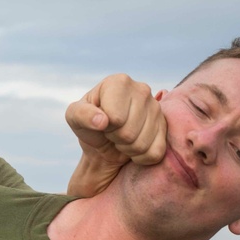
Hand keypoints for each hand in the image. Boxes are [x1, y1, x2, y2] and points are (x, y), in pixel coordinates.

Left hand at [65, 74, 166, 196]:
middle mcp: (142, 90)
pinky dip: (140, 158)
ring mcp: (157, 108)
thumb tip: (102, 121)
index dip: (104, 126)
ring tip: (121, 139)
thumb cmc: (89, 124)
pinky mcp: (165, 127)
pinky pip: (155, 153)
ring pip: (142, 144)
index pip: (115, 117)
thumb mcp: (74, 117)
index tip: (101, 122)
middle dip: (115, 139)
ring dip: (127, 149)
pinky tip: (133, 147)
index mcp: (119, 82)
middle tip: (111, 133)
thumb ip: (82, 115)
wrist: (104, 142)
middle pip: (129, 132)